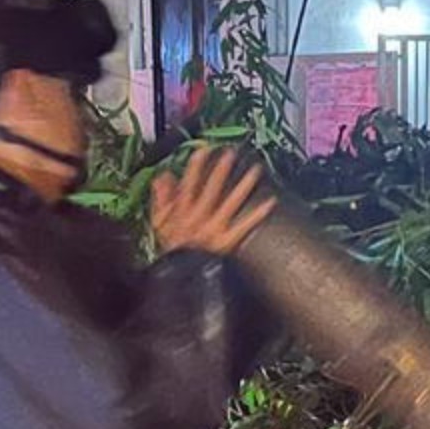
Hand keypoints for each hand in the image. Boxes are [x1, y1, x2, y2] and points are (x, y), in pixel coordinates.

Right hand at [152, 146, 275, 257]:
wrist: (179, 277)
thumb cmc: (171, 252)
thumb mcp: (159, 224)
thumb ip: (161, 199)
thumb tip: (163, 176)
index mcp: (183, 211)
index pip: (189, 184)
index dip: (196, 166)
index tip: (204, 151)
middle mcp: (200, 216)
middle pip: (211, 189)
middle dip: (221, 170)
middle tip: (231, 154)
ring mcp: (215, 228)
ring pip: (230, 202)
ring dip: (243, 185)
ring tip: (255, 170)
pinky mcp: (227, 240)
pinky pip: (245, 225)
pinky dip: (258, 214)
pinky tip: (270, 201)